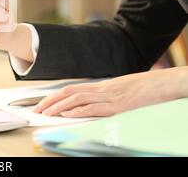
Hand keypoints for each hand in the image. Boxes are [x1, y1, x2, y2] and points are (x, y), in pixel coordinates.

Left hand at [34, 68, 187, 117]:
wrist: (161, 83)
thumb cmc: (142, 88)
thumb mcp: (118, 91)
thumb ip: (103, 96)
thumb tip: (88, 105)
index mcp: (100, 87)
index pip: (70, 90)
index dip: (54, 97)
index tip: (41, 104)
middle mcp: (101, 90)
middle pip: (69, 93)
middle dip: (50, 101)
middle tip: (37, 111)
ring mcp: (109, 97)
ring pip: (78, 99)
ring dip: (59, 106)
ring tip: (46, 113)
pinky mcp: (119, 106)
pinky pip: (96, 107)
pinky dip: (80, 111)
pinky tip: (69, 115)